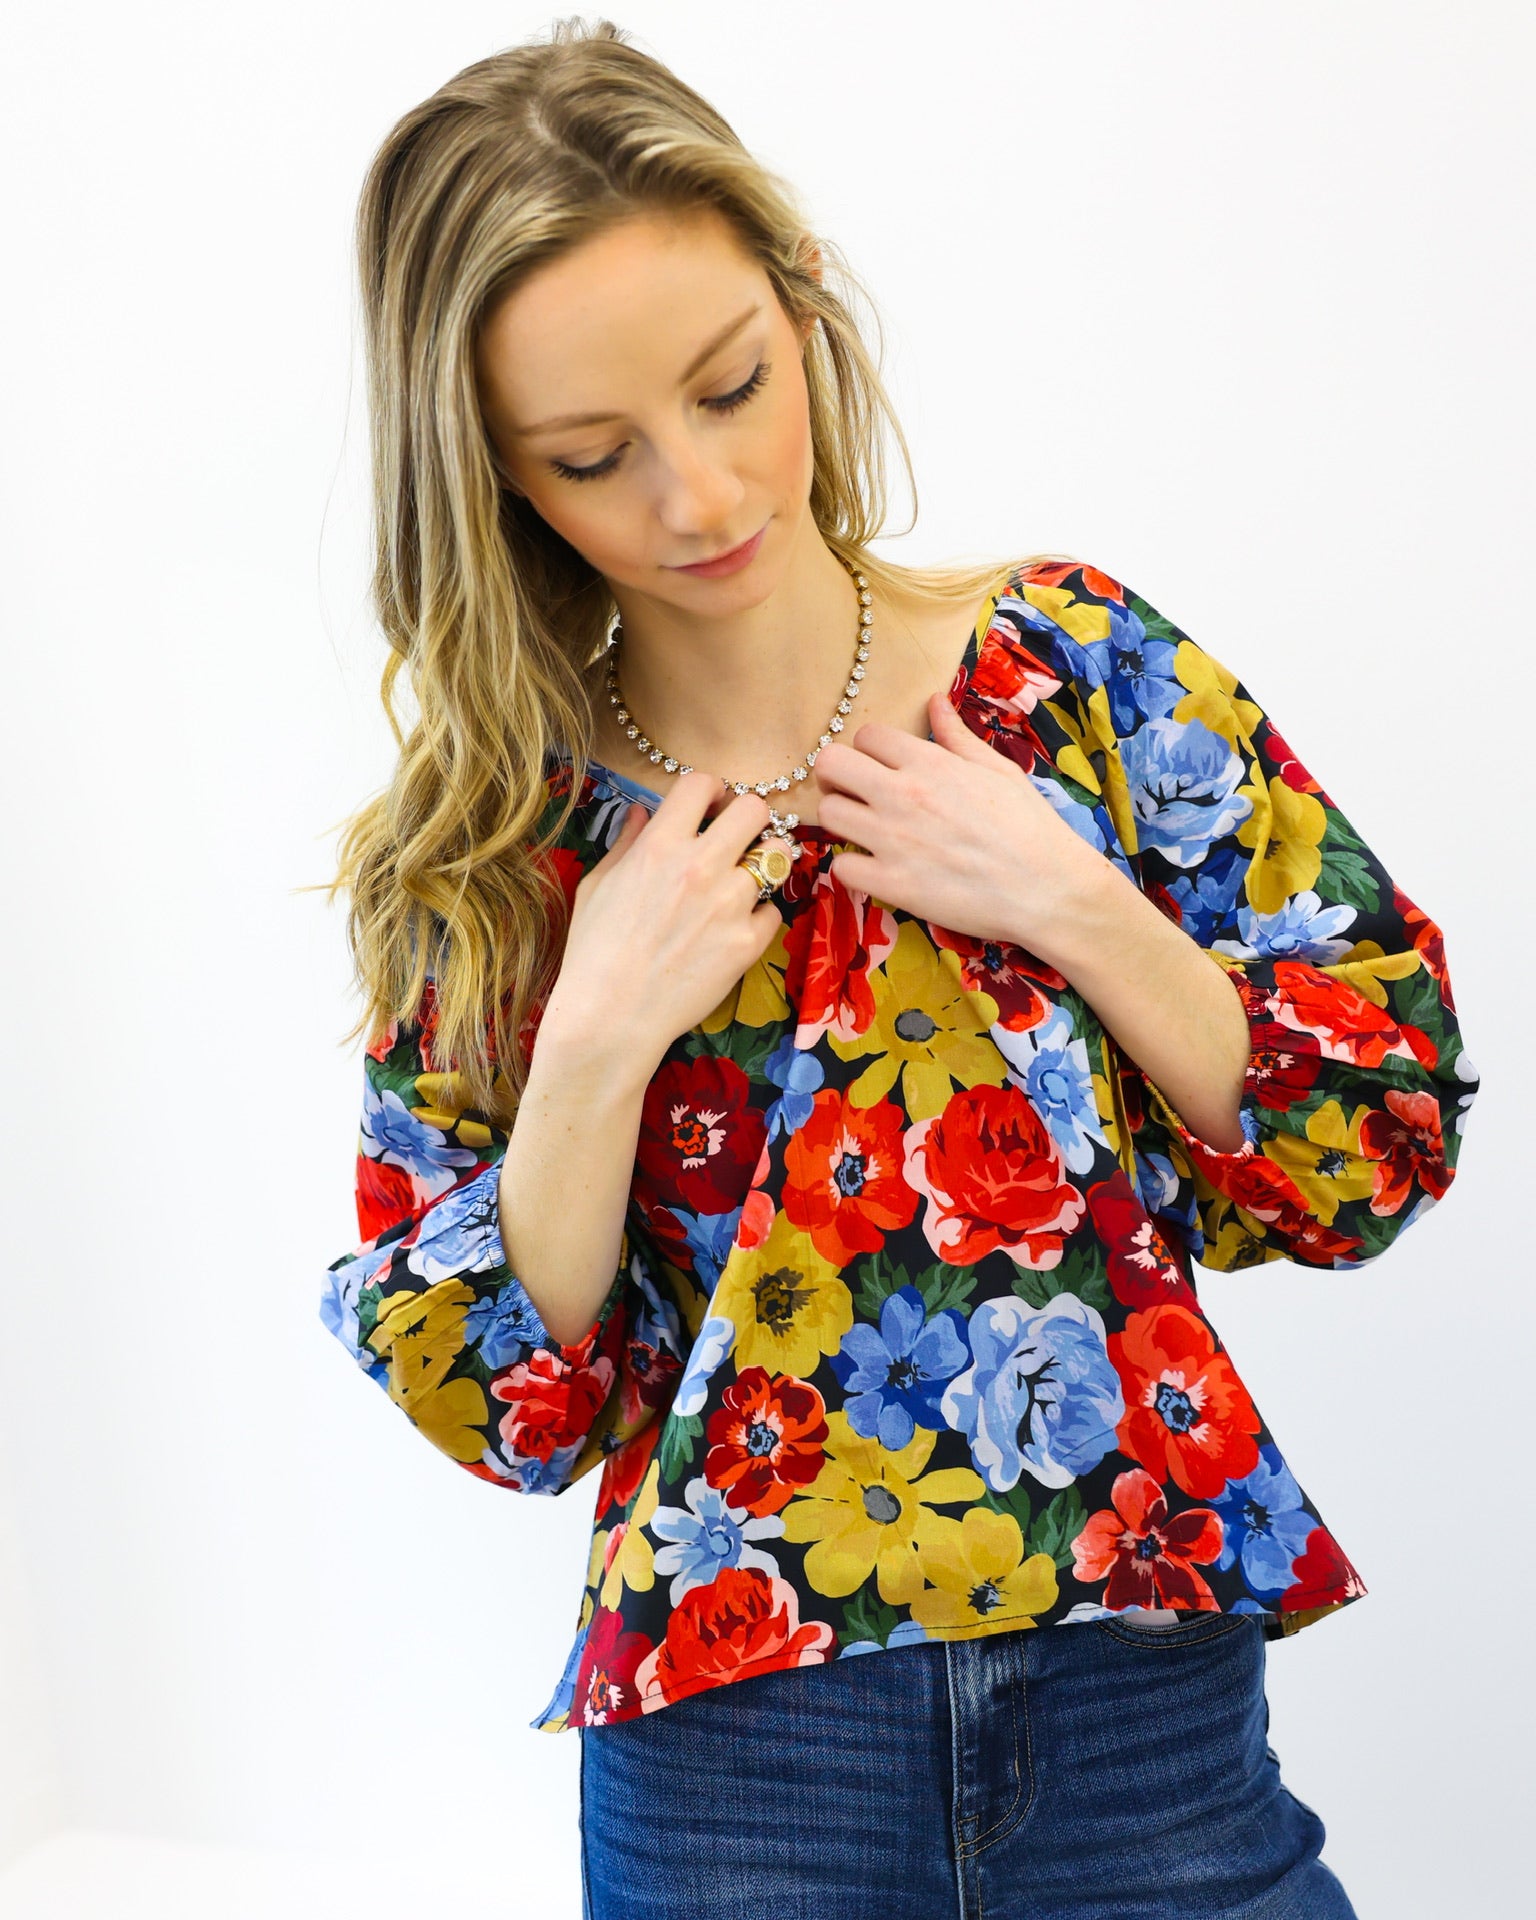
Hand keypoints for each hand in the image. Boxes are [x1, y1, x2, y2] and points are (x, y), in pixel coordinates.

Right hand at [540, 770, 793, 1066]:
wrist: (609, 1018)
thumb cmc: (593, 953)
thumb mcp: (597, 887)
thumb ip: (626, 843)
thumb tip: (639, 812)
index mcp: (659, 846)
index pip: (701, 783)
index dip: (708, 790)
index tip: (708, 804)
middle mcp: (699, 866)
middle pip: (754, 809)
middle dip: (747, 818)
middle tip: (736, 838)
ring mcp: (729, 905)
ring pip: (775, 858)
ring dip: (760, 867)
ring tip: (737, 886)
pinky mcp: (748, 943)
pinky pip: (773, 911)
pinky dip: (758, 917)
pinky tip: (732, 929)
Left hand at [815, 691, 1108, 961]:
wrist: (1047, 888)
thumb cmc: (1030, 826)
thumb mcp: (998, 769)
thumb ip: (957, 736)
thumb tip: (934, 701)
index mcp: (929, 763)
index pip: (866, 735)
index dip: (870, 749)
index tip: (881, 765)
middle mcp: (902, 795)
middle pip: (830, 765)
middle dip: (837, 775)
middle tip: (854, 791)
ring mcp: (891, 841)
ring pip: (828, 813)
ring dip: (842, 819)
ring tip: (865, 830)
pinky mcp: (891, 885)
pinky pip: (840, 867)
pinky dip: (852, 868)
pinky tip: (874, 868)